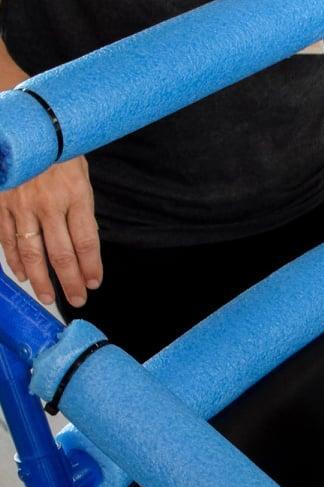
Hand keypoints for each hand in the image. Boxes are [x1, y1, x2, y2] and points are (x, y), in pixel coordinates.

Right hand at [0, 156, 101, 307]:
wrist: (26, 129)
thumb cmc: (59, 151)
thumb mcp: (80, 176)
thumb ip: (81, 210)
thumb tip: (84, 244)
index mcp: (75, 196)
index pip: (87, 243)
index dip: (91, 267)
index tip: (94, 283)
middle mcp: (48, 204)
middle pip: (61, 253)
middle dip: (70, 281)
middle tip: (77, 300)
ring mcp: (21, 204)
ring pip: (31, 251)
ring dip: (40, 279)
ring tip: (46, 297)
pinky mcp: (0, 202)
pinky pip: (6, 237)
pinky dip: (14, 259)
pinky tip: (21, 274)